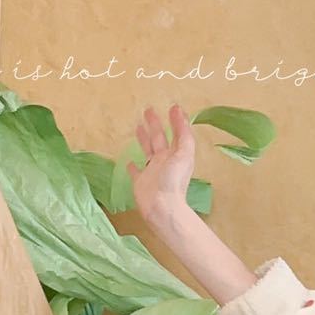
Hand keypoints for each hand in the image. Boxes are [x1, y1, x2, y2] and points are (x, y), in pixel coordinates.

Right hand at [127, 103, 196, 231]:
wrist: (162, 207)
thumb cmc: (174, 181)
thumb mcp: (184, 154)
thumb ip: (183, 134)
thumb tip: (180, 112)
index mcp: (175, 154)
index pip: (175, 134)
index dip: (175, 121)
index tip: (172, 107)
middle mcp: (163, 161)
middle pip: (158, 138)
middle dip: (154, 124)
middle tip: (148, 110)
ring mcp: (151, 171)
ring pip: (146, 150)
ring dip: (143, 139)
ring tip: (138, 127)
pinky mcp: (140, 182)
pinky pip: (135, 172)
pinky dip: (132, 167)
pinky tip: (129, 161)